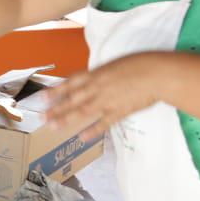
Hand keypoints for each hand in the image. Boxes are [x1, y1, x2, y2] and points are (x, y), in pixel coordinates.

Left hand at [45, 52, 173, 139]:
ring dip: (66, 119)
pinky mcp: (120, 111)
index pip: (71, 83)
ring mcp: (108, 100)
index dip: (56, 90)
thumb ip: (103, 74)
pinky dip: (93, 130)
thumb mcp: (116, 64)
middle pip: (72, 99)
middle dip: (56, 108)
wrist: (158, 73)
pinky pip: (104, 122)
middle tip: (41, 117)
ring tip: (53, 126)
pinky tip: (82, 137)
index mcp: (97, 73)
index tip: (42, 97)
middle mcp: (98, 87)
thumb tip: (95, 80)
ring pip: (82, 111)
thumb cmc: (141, 63)